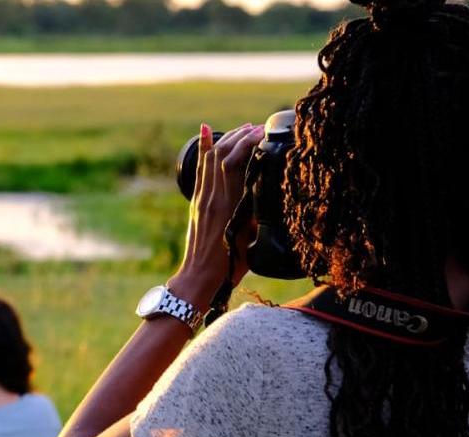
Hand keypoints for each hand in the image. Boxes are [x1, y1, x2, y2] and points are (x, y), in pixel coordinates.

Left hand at [170, 122, 263, 310]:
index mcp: (228, 205)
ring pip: (211, 159)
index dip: (247, 143)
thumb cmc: (230, 264)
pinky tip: (206, 130)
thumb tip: (272, 191)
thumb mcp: (252, 237)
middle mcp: (212, 197)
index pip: (233, 162)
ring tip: (244, 129)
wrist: (200, 277)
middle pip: (222, 155)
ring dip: (227, 139)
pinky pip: (200, 170)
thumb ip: (259, 213)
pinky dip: (204, 148)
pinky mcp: (196, 202)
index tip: (263, 133)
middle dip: (241, 136)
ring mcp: (202, 199)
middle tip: (258, 128)